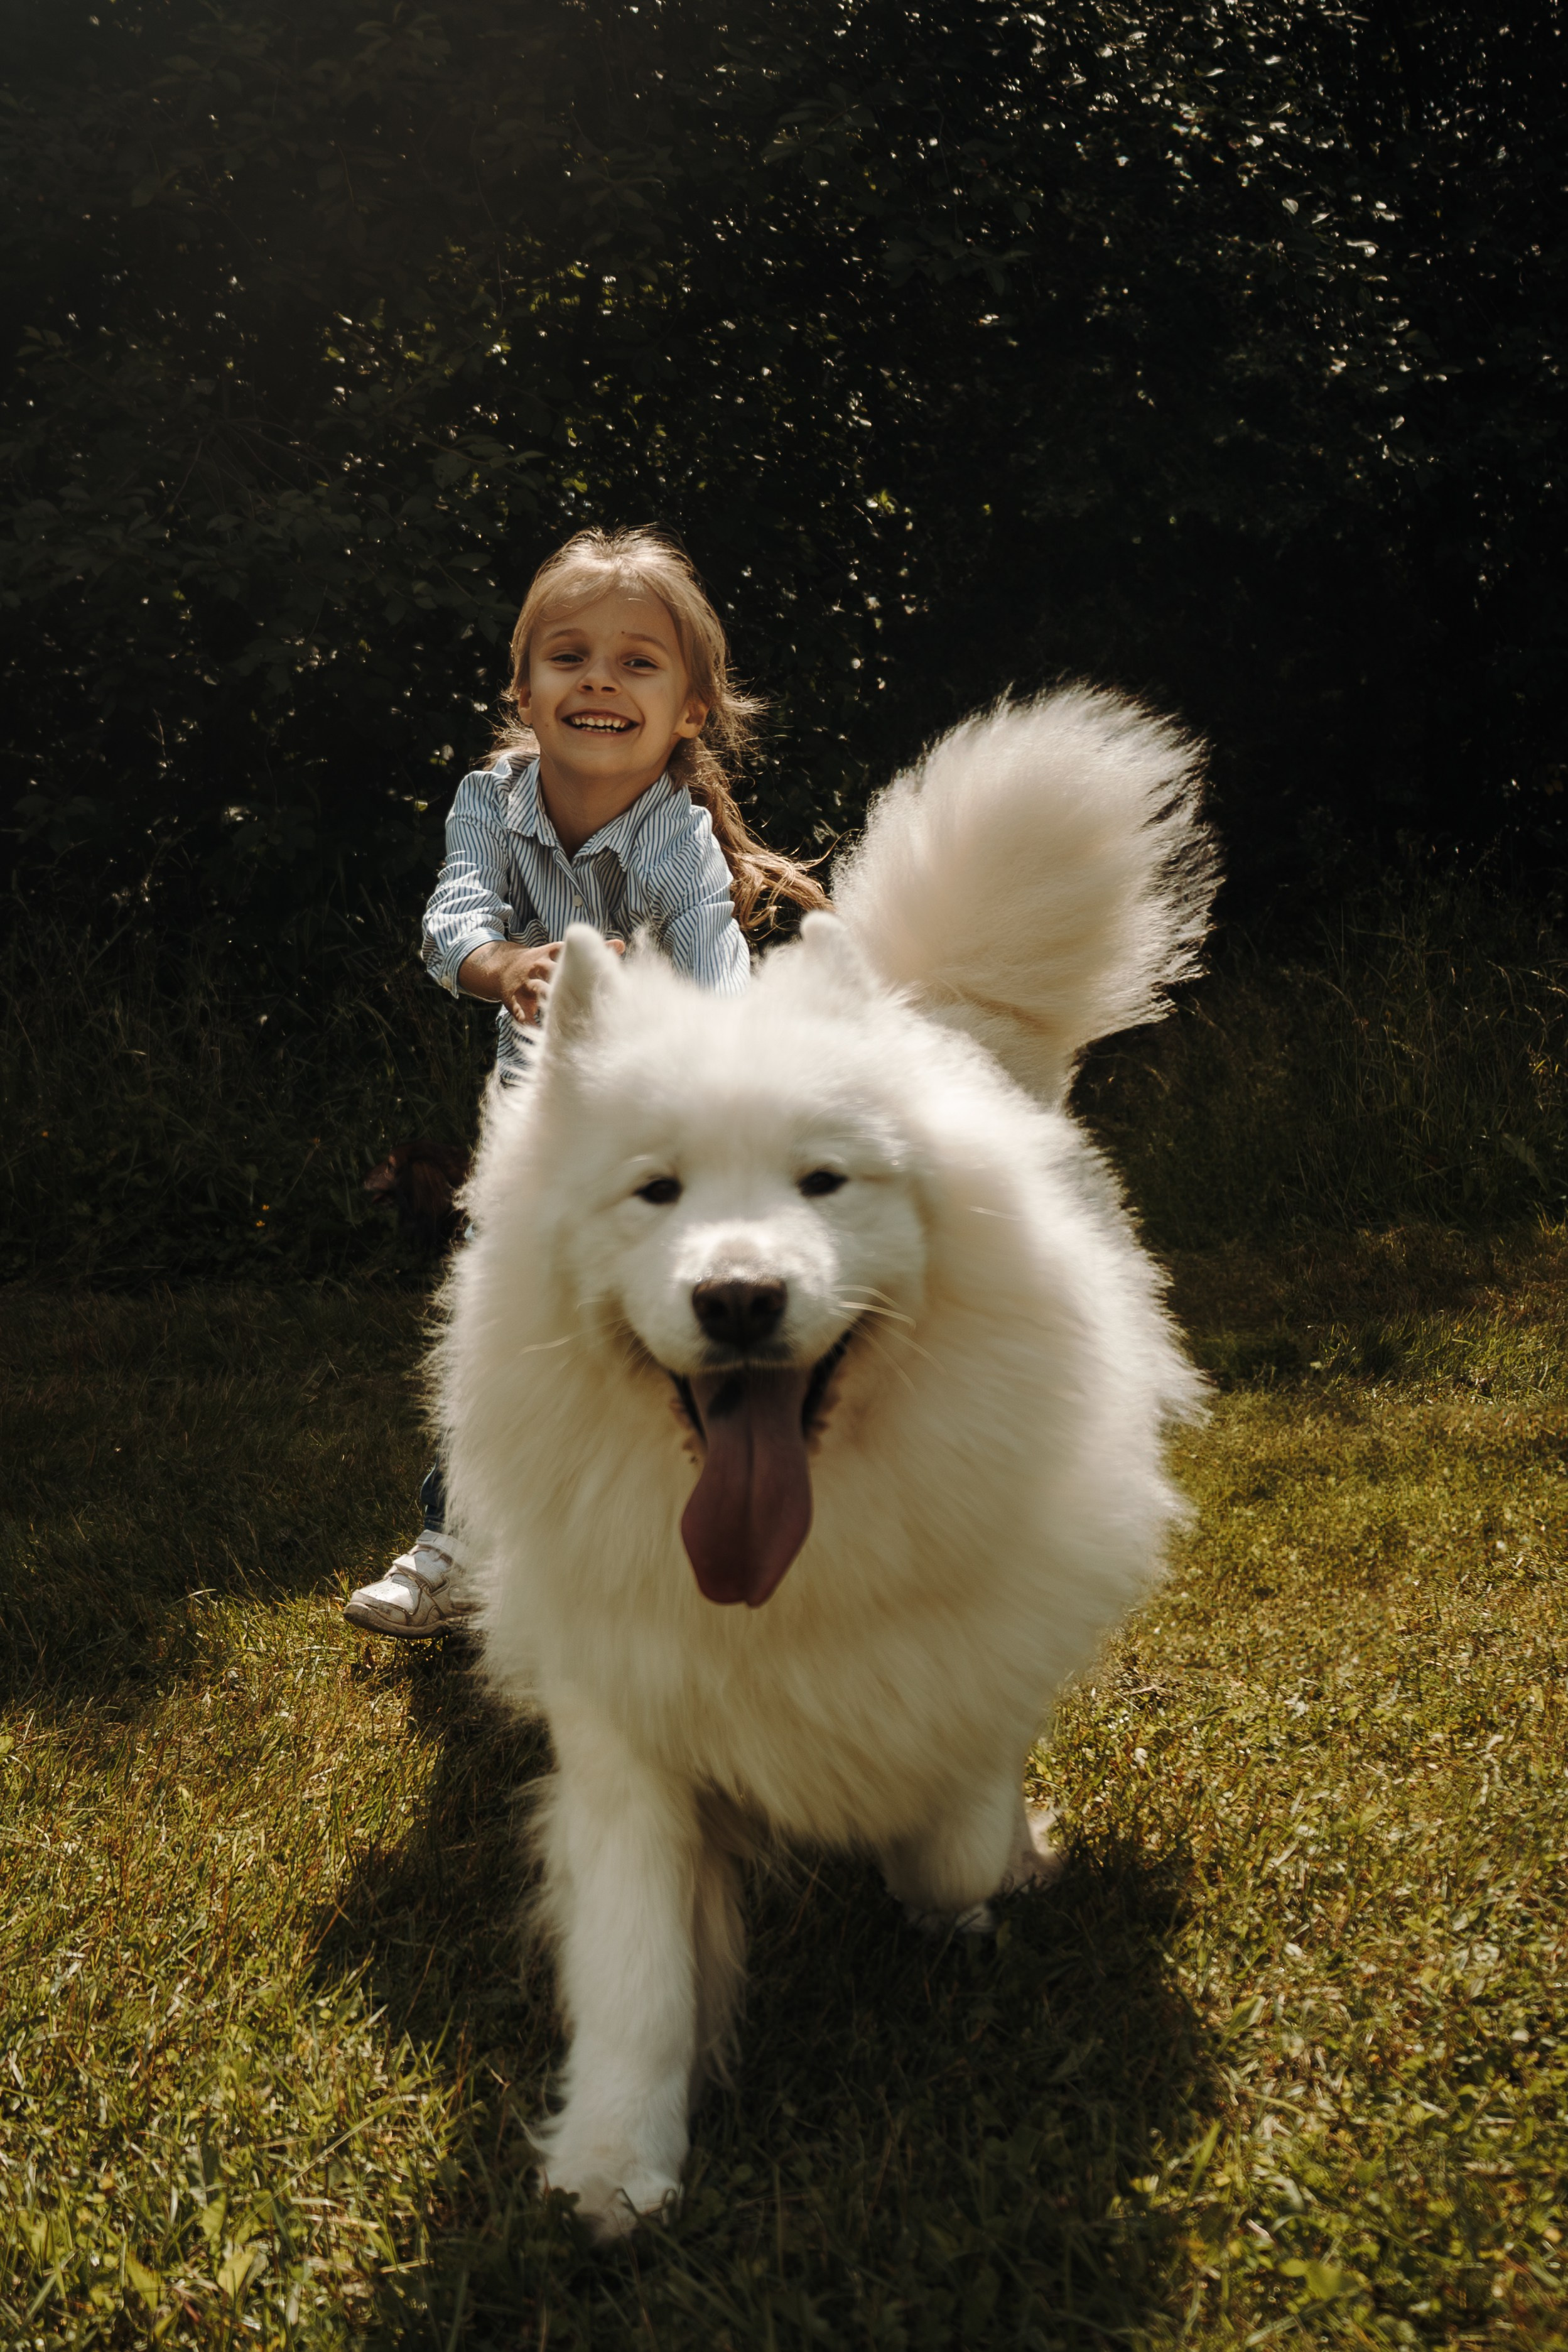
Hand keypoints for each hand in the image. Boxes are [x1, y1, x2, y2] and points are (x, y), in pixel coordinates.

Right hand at [457, 937, 624, 1026]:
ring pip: (540, 991)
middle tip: (591, 1002)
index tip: (605, 976)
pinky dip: (533, 1024)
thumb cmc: (542, 961)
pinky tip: (545, 1036)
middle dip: (569, 986)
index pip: (570, 956)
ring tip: (569, 1020)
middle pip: (555, 974)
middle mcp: (539, 966)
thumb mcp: (562, 950)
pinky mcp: (515, 1000)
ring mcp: (526, 983)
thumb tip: (621, 945)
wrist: (503, 966)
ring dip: (552, 1004)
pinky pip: (523, 1014)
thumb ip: (592, 948)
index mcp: (552, 954)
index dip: (586, 963)